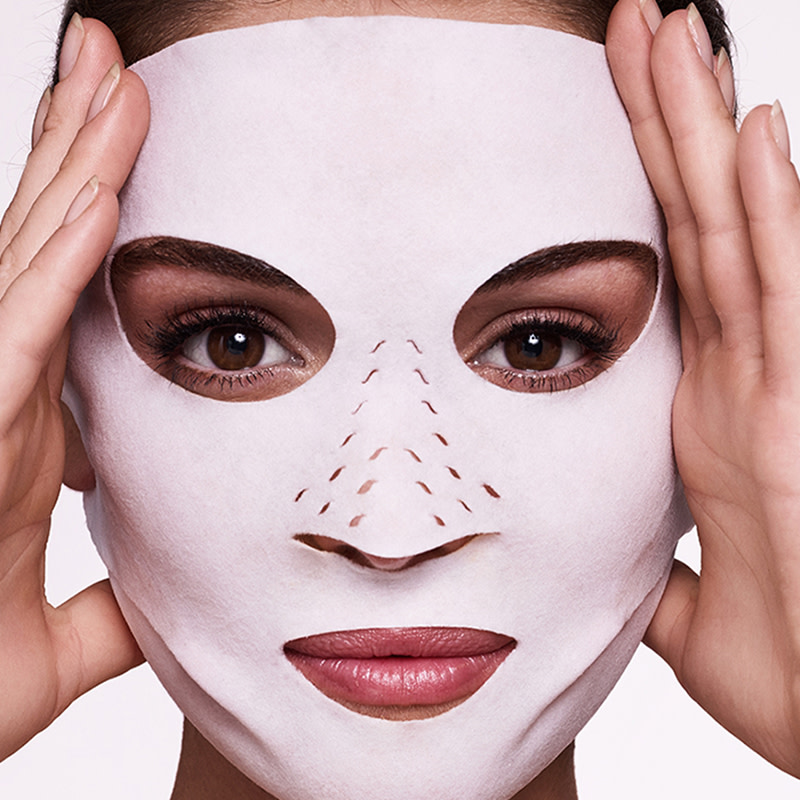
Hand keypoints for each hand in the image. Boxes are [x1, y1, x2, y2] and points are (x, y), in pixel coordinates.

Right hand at [0, 16, 148, 758]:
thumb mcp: (62, 646)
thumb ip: (122, 608)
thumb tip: (179, 591)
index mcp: (25, 429)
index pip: (73, 300)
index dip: (100, 222)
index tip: (141, 157)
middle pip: (43, 248)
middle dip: (79, 150)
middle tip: (119, 65)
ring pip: (27, 259)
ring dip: (73, 166)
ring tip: (111, 76)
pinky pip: (14, 323)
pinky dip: (55, 257)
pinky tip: (95, 195)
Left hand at [607, 0, 799, 776]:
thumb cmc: (790, 670)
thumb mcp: (681, 605)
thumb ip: (644, 563)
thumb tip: (596, 553)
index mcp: (707, 408)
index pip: (667, 268)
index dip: (641, 185)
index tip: (612, 107)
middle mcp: (749, 376)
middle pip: (693, 223)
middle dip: (666, 120)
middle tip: (636, 23)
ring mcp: (782, 385)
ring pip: (735, 233)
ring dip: (706, 133)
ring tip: (676, 32)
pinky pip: (788, 294)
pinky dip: (775, 213)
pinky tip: (756, 134)